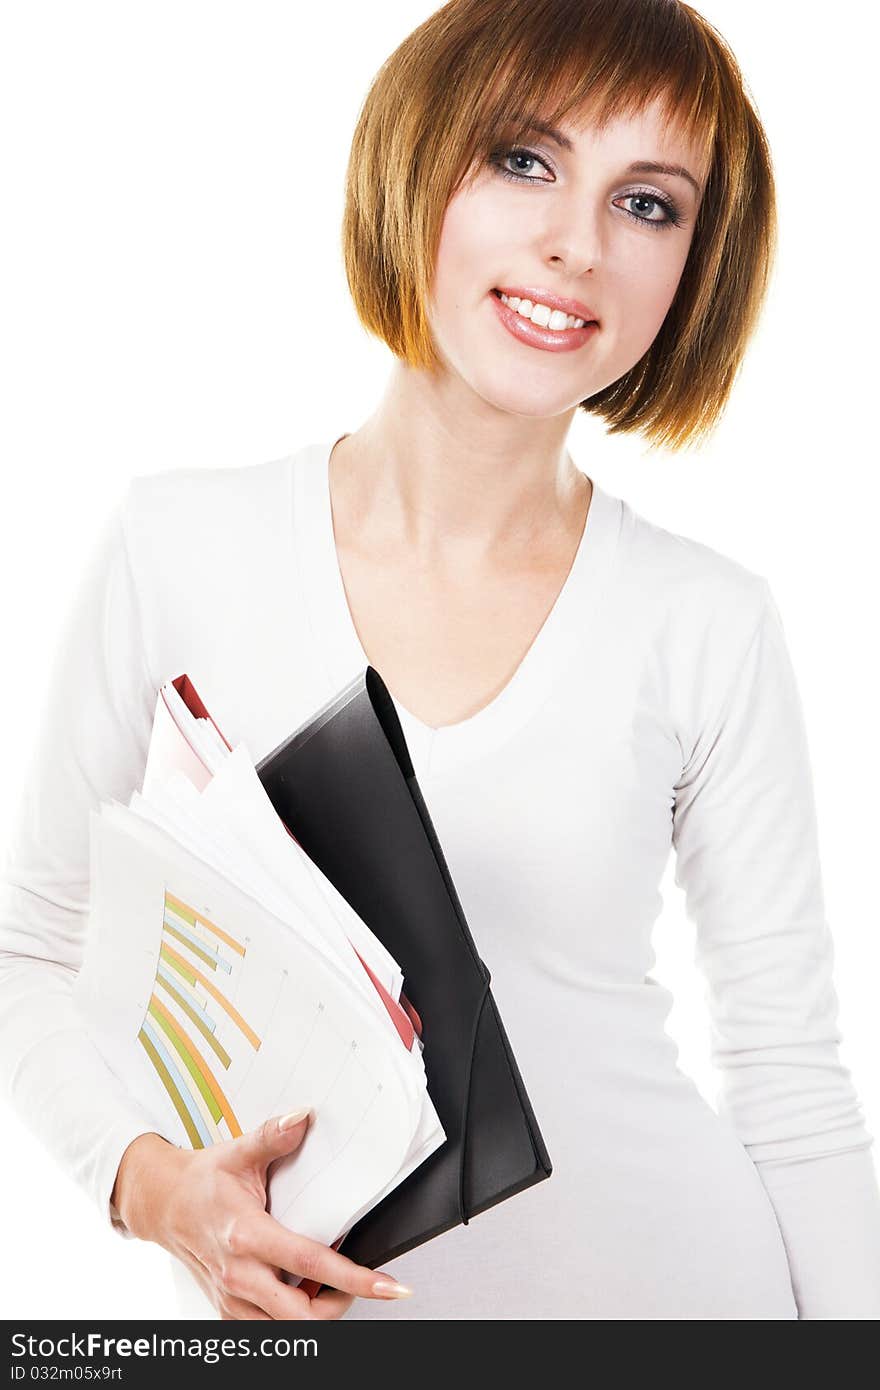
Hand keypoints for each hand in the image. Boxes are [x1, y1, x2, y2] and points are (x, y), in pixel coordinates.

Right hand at [112, 1109, 412, 1319]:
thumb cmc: (202, 1181)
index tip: (388, 1286)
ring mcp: (231, 1296)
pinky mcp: (226, 1308)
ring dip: (315, 1314)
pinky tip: (303, 1291)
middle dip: (340, 1305)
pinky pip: (265, 1329)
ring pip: (284, 1330)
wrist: (162, 1204)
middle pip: (301, 1315)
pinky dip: (290, 1318)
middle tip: (362, 1283)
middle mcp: (238, 1273)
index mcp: (246, 1234)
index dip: (354, 1278)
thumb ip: (273, 1136)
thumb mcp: (237, 1152)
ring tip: (332, 1285)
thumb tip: (304, 1116)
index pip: (310, 1263)